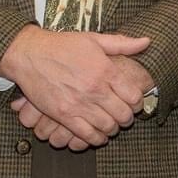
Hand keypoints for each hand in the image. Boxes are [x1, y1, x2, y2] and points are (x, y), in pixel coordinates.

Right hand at [0, 26, 152, 146]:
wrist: (30, 54)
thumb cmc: (62, 45)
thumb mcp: (94, 39)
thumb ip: (122, 44)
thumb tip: (147, 42)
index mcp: (105, 70)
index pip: (134, 96)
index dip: (138, 102)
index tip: (133, 102)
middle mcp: (95, 89)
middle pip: (123, 115)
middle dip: (127, 118)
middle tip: (124, 116)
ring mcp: (79, 104)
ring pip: (108, 127)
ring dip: (112, 129)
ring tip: (111, 124)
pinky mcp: (63, 115)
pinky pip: (87, 135)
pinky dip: (96, 138)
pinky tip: (97, 134)